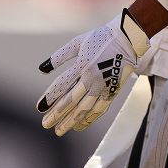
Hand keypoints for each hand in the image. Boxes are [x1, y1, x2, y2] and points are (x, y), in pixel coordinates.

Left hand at [37, 11, 149, 135]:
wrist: (128, 39)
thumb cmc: (100, 38)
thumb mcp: (77, 42)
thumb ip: (59, 56)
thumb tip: (41, 69)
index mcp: (82, 64)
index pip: (61, 85)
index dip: (49, 98)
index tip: (39, 108)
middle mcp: (92, 77)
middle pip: (71, 101)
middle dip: (57, 115)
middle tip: (45, 124)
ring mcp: (103, 86)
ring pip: (85, 108)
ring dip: (71, 121)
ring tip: (60, 130)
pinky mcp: (112, 91)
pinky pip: (100, 109)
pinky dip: (89, 119)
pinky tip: (80, 126)